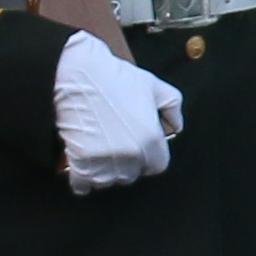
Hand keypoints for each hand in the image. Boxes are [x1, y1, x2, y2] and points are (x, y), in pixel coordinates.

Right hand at [50, 39, 186, 190]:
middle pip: (131, 174)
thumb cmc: (115, 77)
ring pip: (107, 181)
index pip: (157, 165)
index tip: (137, 151)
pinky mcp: (80, 160)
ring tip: (97, 158)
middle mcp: (131, 154)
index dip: (147, 158)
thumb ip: (172, 107)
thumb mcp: (153, 85)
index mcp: (151, 139)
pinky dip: (81, 182)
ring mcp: (105, 159)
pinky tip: (81, 176)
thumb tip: (176, 126)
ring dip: (102, 173)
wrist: (79, 72)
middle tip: (114, 149)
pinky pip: (82, 183)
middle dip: (124, 165)